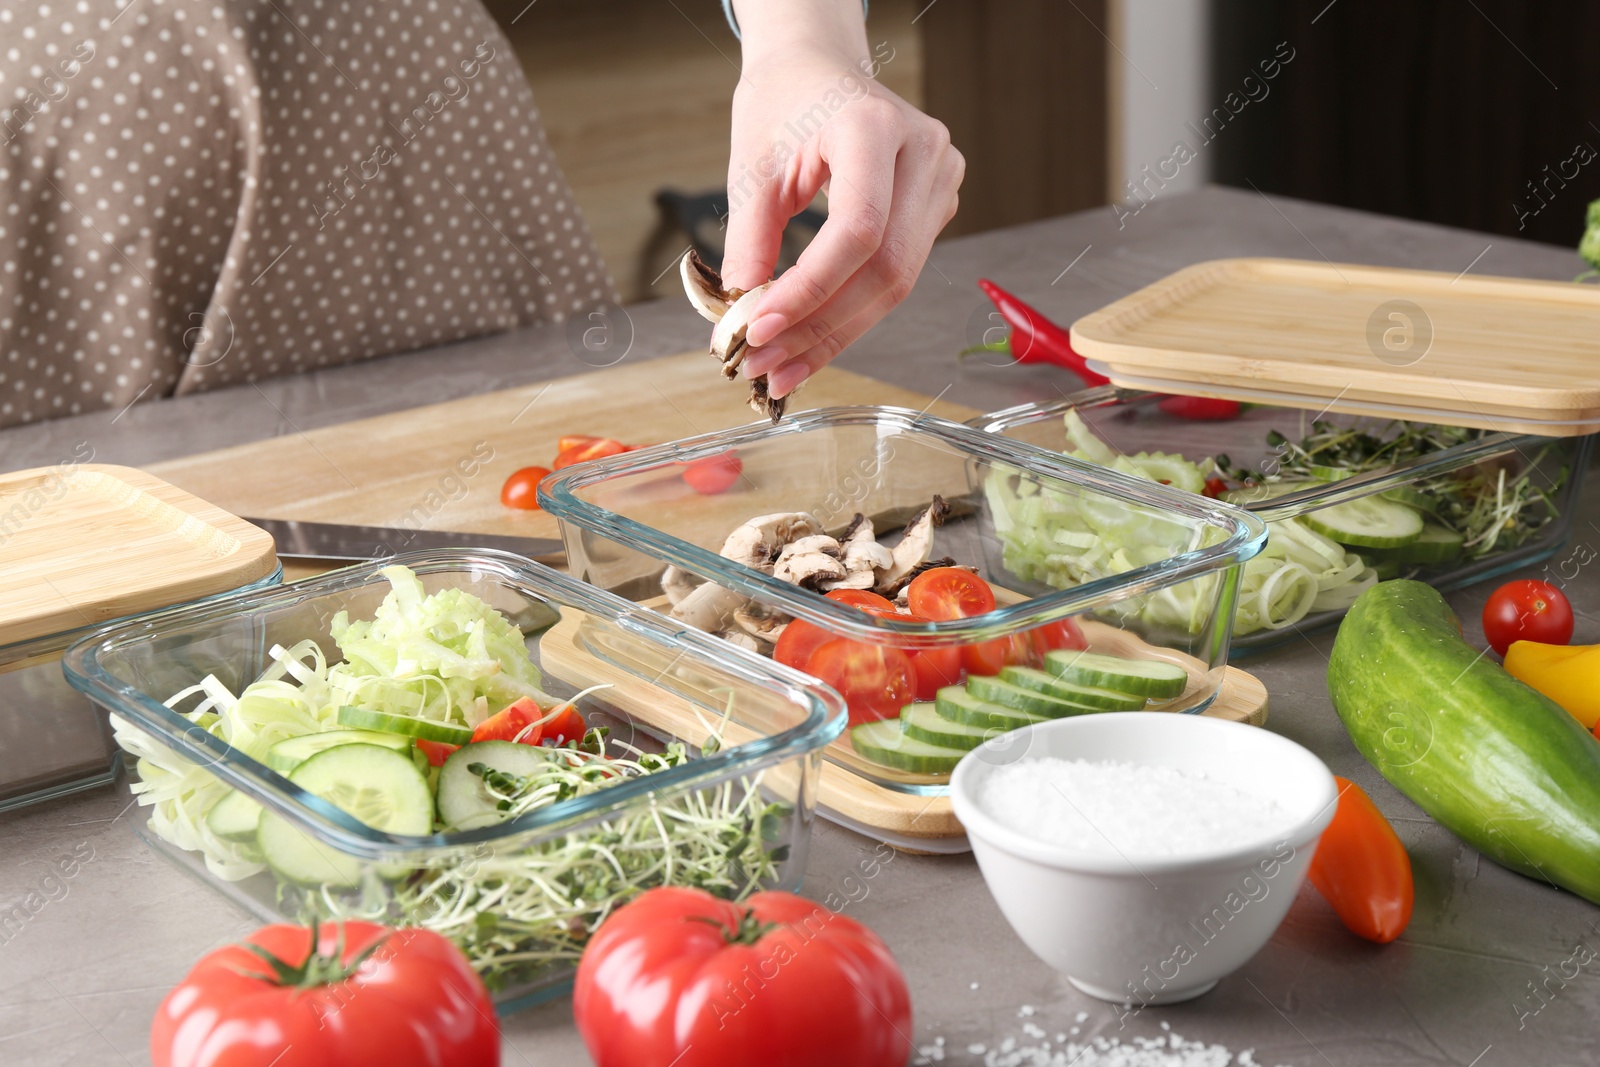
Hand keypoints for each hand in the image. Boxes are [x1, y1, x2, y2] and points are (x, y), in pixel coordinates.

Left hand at [720, 5, 963, 398]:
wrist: (818, 67)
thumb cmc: (784, 101)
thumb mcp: (752, 163)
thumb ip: (749, 238)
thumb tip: (743, 313)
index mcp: (875, 126)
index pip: (858, 229)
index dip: (812, 289)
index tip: (761, 328)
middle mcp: (923, 152)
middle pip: (887, 268)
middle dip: (822, 327)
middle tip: (769, 366)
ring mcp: (940, 180)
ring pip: (897, 283)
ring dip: (836, 333)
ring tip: (784, 367)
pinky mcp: (936, 207)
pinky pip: (898, 274)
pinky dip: (852, 314)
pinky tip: (812, 341)